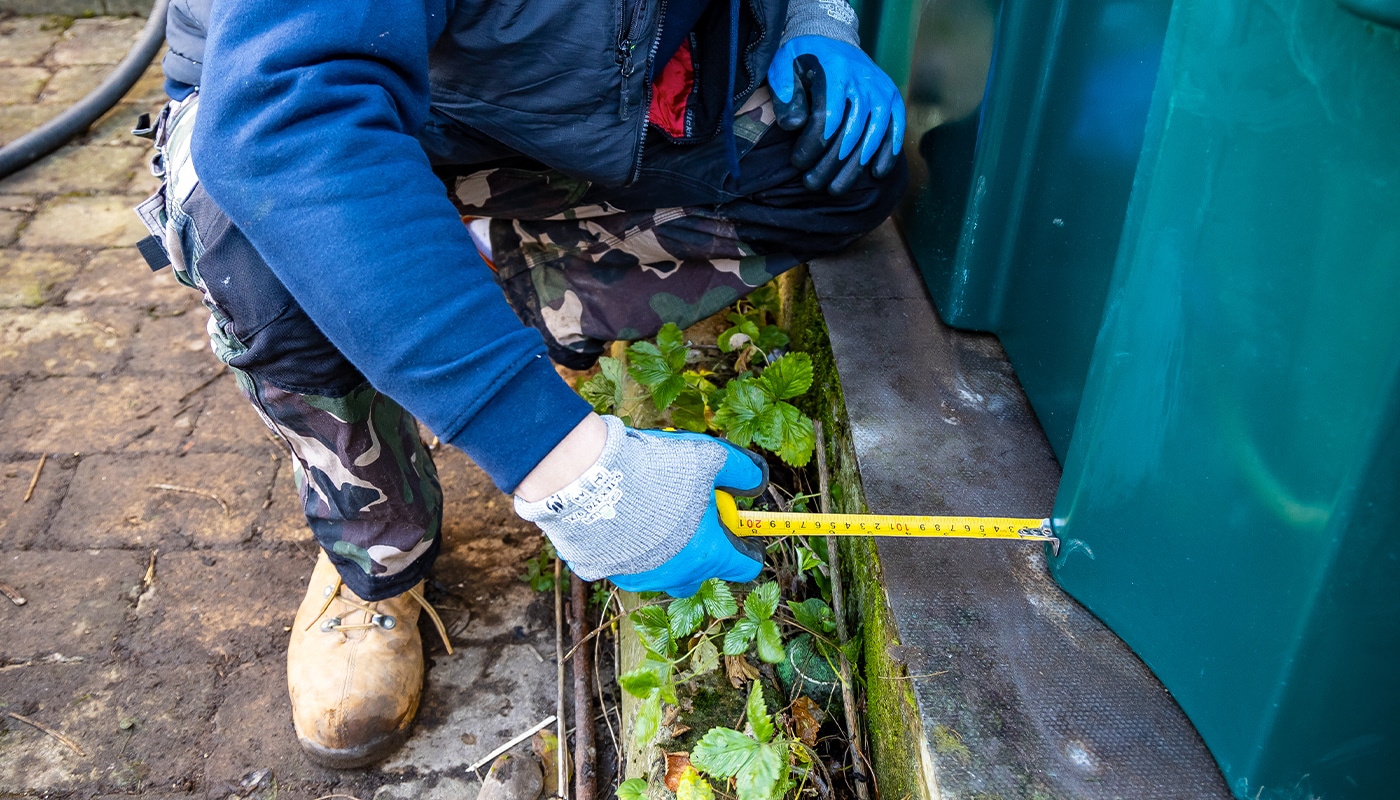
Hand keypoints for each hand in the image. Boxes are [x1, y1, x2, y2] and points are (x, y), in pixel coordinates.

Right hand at [515, 416, 767, 597]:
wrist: (588, 479)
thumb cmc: (654, 470)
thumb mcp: (710, 457)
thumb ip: (742, 471)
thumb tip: (757, 481)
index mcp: (706, 554)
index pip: (745, 568)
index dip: (749, 549)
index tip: (742, 531)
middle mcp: (675, 575)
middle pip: (702, 573)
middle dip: (704, 549)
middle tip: (693, 515)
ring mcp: (639, 576)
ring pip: (663, 569)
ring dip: (666, 548)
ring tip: (654, 510)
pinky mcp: (607, 570)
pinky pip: (628, 562)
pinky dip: (631, 545)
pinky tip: (623, 516)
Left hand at [767, 35, 904, 194]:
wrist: (831, 38)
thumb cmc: (803, 59)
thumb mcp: (784, 66)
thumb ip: (785, 93)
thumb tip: (794, 125)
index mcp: (835, 73)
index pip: (827, 118)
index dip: (813, 145)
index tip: (798, 163)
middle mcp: (863, 82)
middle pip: (850, 132)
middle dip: (830, 164)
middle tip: (813, 184)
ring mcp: (882, 92)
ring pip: (872, 136)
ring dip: (854, 167)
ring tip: (836, 188)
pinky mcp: (892, 99)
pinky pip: (896, 129)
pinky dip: (888, 152)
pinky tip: (876, 173)